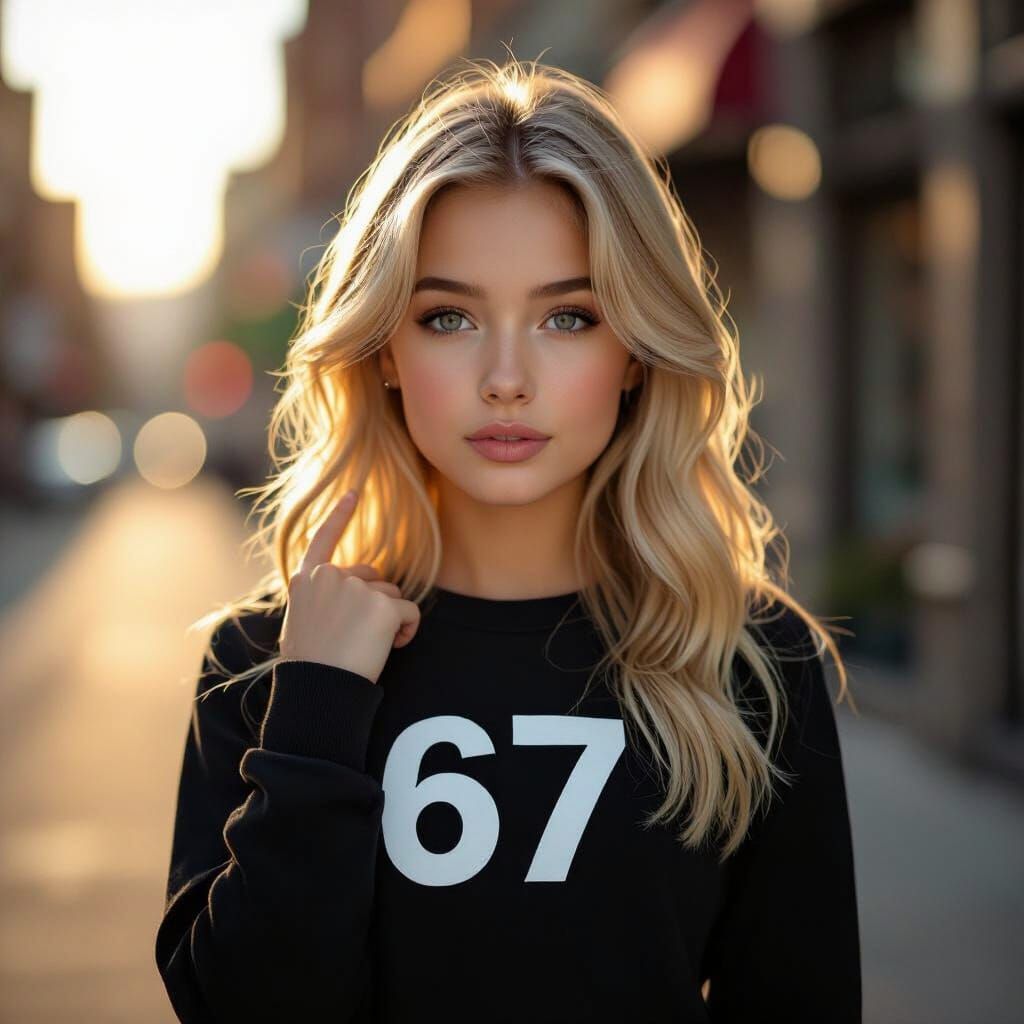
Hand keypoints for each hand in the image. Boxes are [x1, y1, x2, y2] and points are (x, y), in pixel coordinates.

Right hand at [278, 490, 419, 683]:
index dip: (339, 515)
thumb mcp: (302, 622)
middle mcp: (330, 576)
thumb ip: (320, 597)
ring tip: (368, 646)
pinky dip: (408, 630)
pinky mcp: (383, 605)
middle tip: (358, 637)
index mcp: (306, 581)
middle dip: (376, 601)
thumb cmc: (311, 666)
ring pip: (392, 594)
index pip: (323, 539)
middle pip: (372, 576)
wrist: (319, 689)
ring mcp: (357, 587)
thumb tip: (347, 589)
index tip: (353, 493)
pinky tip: (392, 647)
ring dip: (391, 618)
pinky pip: (410, 611)